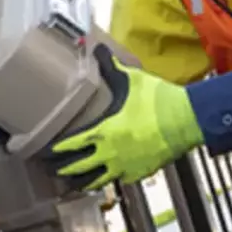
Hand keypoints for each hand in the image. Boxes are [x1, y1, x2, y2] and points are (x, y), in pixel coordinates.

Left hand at [46, 45, 203, 191]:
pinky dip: (107, 181)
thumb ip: (110, 66)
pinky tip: (103, 180)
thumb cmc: (158, 100)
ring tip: (69, 184)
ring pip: (95, 182)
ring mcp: (124, 166)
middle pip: (77, 168)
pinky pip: (118, 181)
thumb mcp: (131, 79)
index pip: (70, 145)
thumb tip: (96, 47)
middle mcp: (109, 153)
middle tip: (49, 171)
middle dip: (60, 170)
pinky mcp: (139, 174)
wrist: (187, 120)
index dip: (54, 151)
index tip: (43, 153)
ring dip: (80, 182)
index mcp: (102, 131)